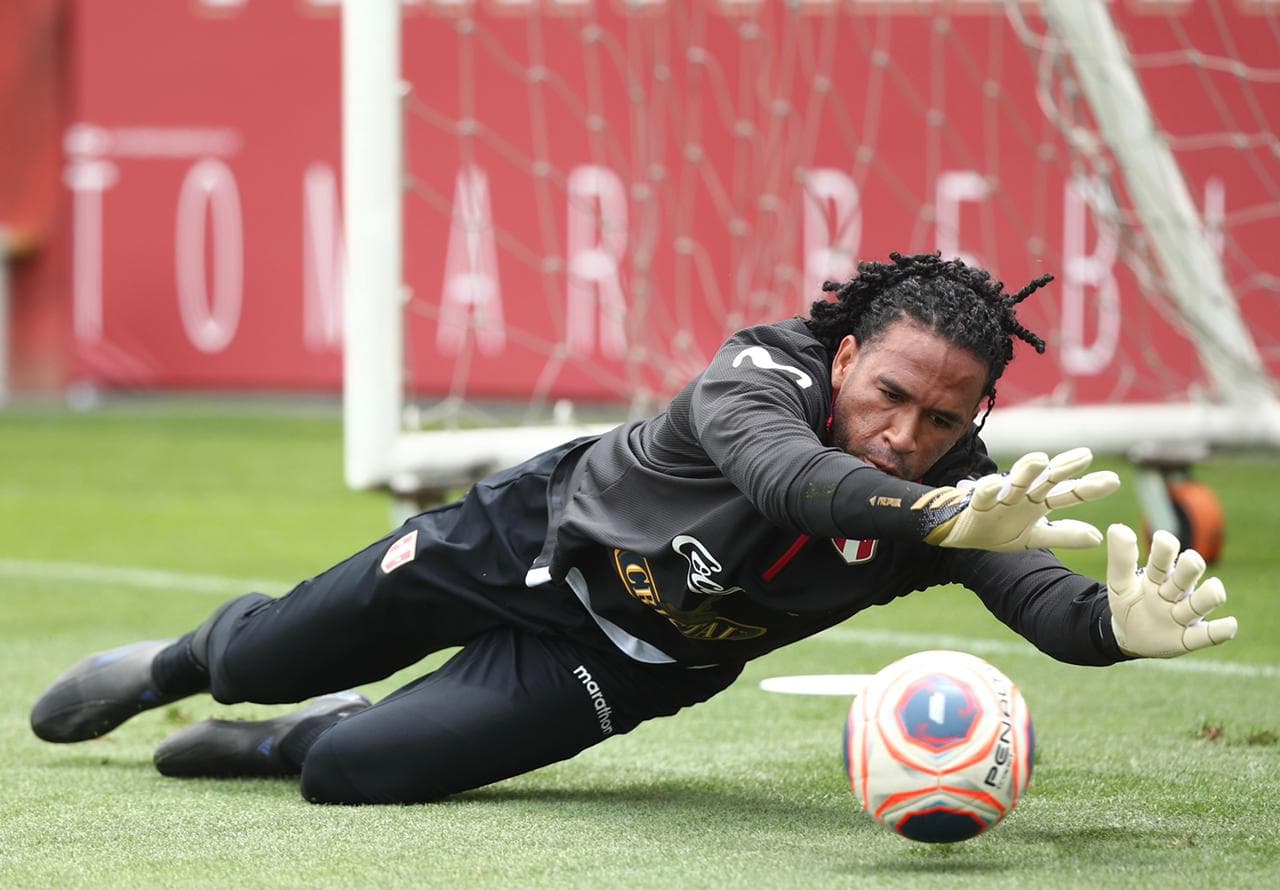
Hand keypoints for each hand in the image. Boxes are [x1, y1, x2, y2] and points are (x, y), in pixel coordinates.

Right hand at [919, 447, 1119, 551]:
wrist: (959, 532)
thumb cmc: (997, 530)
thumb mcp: (1033, 537)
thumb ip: (1063, 534)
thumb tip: (1098, 537)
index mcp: (1037, 503)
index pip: (1068, 494)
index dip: (1088, 487)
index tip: (1113, 481)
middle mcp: (1022, 495)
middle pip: (1046, 481)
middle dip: (1064, 469)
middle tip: (1085, 456)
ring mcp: (1000, 498)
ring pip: (1015, 482)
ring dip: (1026, 471)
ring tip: (1040, 459)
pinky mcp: (976, 504)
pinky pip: (982, 496)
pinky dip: (987, 489)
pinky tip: (994, 484)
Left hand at [1107, 523, 1236, 657]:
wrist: (1129, 635)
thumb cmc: (1129, 603)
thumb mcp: (1119, 583)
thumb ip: (1120, 559)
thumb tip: (1117, 527)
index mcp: (1157, 576)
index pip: (1163, 560)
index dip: (1164, 550)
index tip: (1162, 539)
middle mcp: (1175, 592)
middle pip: (1186, 577)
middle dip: (1191, 568)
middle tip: (1191, 560)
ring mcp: (1182, 616)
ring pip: (1199, 604)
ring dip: (1209, 597)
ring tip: (1215, 588)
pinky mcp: (1187, 639)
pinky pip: (1206, 636)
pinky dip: (1219, 632)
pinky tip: (1230, 624)